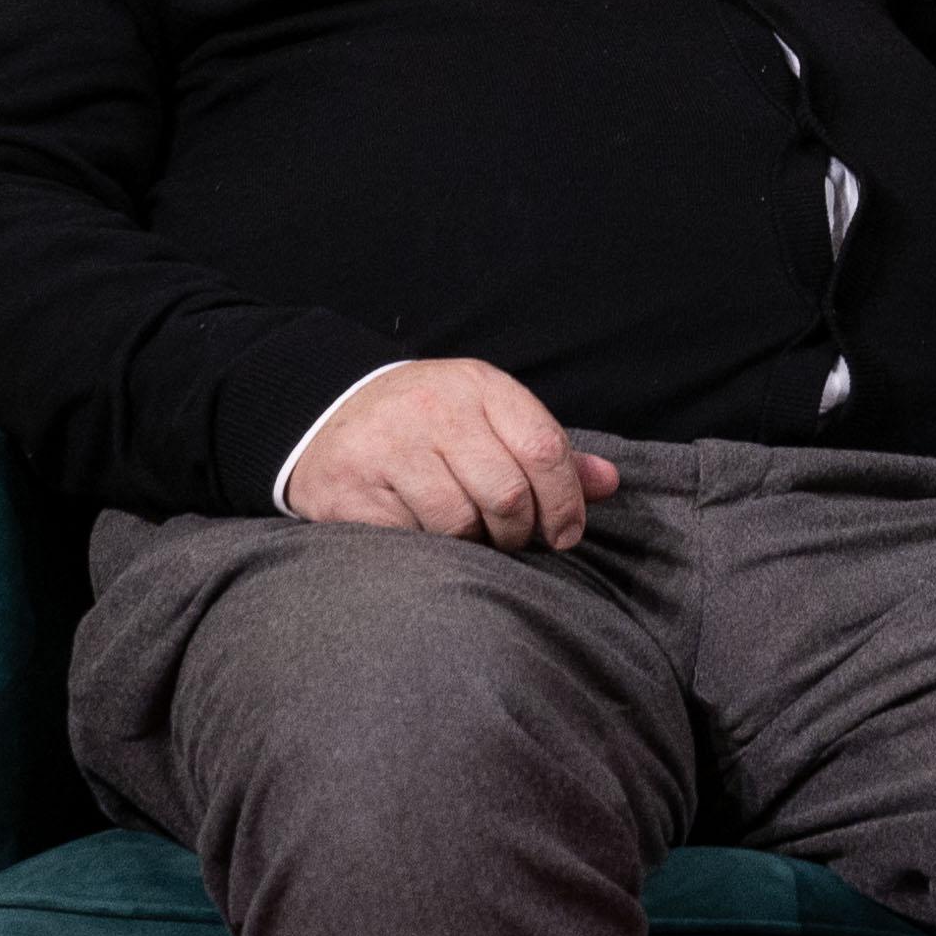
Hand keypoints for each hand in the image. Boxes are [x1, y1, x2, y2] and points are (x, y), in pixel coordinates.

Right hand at [281, 359, 620, 549]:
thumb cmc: (427, 424)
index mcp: (478, 386)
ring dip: (475, 544)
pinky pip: (413, 539)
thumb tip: (608, 483)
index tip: (566, 533)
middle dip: (520, 532)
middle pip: (507, 493)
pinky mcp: (353, 488)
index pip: (544, 449)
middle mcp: (434, 409)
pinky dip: (430, 549)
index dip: (565, 502)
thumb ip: (545, 449)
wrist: (327, 415)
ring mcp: (389, 447)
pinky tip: (426, 534)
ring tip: (470, 536)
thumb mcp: (487, 416)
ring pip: (460, 522)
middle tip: (513, 540)